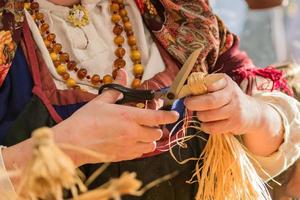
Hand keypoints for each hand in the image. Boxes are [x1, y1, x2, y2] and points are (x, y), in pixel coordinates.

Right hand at [52, 70, 178, 165]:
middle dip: (157, 126)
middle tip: (149, 121)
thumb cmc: (85, 120)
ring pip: (151, 145)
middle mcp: (133, 133)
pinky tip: (132, 141)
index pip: (157, 117)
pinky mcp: (123, 156)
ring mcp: (129, 147)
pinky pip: (140, 153)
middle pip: (157, 133)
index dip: (169, 115)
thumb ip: (116, 89)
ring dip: (150, 138)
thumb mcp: (101, 101)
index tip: (174, 113)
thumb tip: (122, 72)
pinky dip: (141, 147)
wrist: (73, 143)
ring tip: (141, 133)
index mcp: (129, 117)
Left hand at [184, 73, 261, 134]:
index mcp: (226, 82)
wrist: (252, 113)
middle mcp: (233, 95)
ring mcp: (235, 110)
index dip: (198, 89)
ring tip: (201, 114)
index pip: (210, 84)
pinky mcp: (235, 123)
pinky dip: (205, 127)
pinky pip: (213, 128)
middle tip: (188, 104)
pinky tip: (205, 124)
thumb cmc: (229, 98)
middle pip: (210, 101)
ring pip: (209, 116)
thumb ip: (206, 85)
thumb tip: (186, 89)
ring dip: (200, 116)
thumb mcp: (221, 86)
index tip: (190, 93)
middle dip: (194, 104)